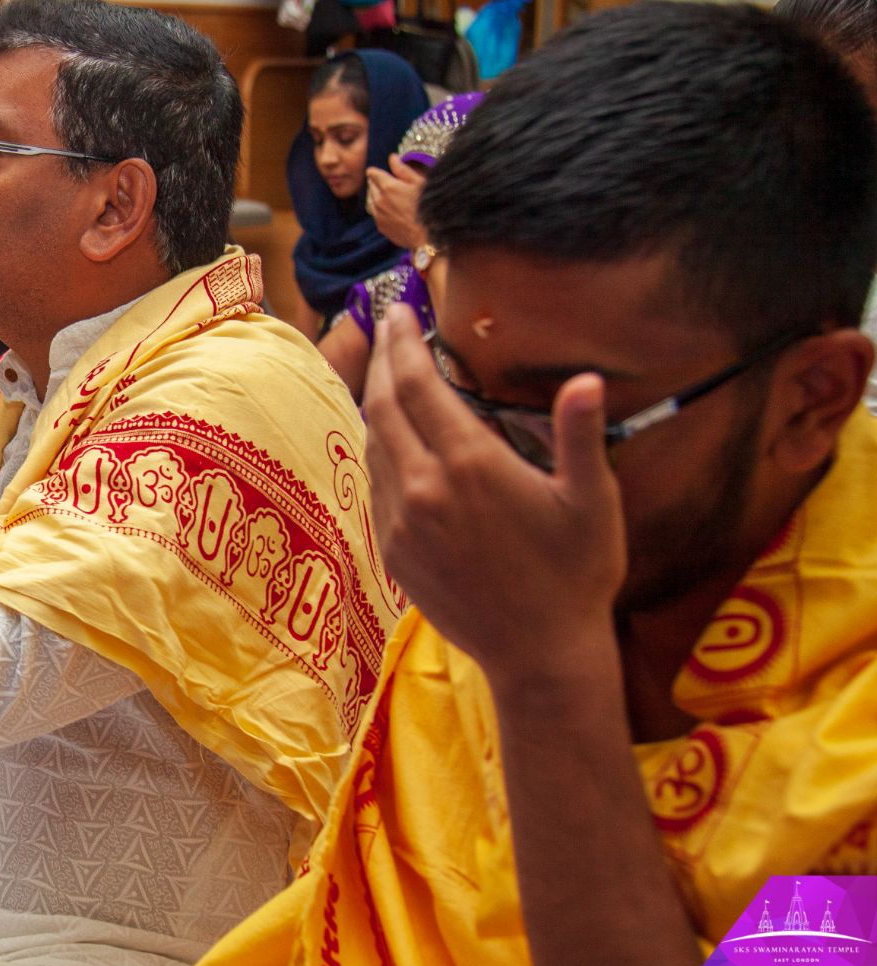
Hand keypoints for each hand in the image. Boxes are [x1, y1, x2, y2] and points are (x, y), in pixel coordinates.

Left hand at [362, 306, 626, 692]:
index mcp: (470, 465)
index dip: (404, 342)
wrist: (539, 656)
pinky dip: (381, 449)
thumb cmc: (577, 575)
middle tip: (389, 323)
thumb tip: (586, 379)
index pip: (418, 385)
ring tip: (392, 373)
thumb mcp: (591, 500)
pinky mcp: (392, 550)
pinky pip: (377, 483)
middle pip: (383, 405)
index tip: (400, 309)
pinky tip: (396, 438)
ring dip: (378, 402)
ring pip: (374, 444)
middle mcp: (423, 488)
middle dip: (384, 358)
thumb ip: (579, 435)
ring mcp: (401, 521)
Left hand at [365, 156, 428, 250]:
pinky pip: (376, 214)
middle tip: (385, 182)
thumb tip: (392, 157)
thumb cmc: (428, 206)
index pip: (373, 173)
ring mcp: (379, 215)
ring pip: (371, 201)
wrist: (428, 236)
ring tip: (388, 196)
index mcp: (388, 186)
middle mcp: (379, 200)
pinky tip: (391, 210)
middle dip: (376, 183)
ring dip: (376, 196)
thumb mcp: (419, 183)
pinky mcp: (381, 227)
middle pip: (371, 187)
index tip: (378, 171)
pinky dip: (379, 210)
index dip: (376, 171)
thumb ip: (403, 169)